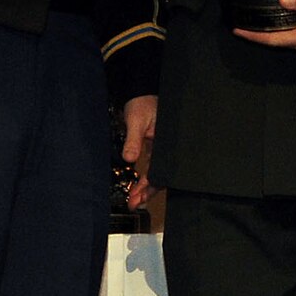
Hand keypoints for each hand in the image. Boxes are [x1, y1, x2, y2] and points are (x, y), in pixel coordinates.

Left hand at [122, 94, 157, 209]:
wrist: (141, 92)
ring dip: (145, 187)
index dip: (151, 186)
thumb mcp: (136, 120)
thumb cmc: (142, 104)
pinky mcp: (154, 148)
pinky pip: (151, 166)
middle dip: (147, 191)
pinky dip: (144, 177)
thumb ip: (133, 140)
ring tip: (134, 200)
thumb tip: (129, 158)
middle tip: (134, 204)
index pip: (161, 170)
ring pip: (156, 173)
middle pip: (160, 175)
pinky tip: (136, 186)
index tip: (139, 197)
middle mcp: (165, 149)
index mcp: (166, 144)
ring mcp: (160, 149)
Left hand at [236, 0, 295, 56]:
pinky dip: (285, 32)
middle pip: (278, 43)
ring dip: (272, 34)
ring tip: (257, 24)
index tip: (237, 31)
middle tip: (242, 26)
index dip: (253, 36)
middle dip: (260, 36)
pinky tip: (281, 21)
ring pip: (288, 41)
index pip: (273, 40)